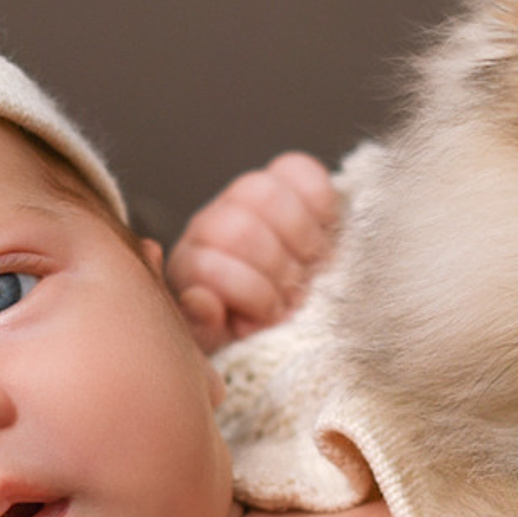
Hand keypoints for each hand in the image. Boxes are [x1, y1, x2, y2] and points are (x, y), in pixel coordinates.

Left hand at [167, 152, 337, 352]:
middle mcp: (214, 223)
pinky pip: (302, 171)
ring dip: (301, 240)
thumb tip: (201, 300)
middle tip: (296, 294)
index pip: (207, 266)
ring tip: (311, 268)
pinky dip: (321, 203)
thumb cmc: (255, 331)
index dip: (250, 295)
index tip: (270, 319)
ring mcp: (247, 197)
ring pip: (267, 194)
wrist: (288, 311)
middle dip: (278, 272)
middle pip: (240, 230)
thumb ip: (205, 329)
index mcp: (191, 265)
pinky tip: (325, 233)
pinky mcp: (286, 180)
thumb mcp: (224, 345)